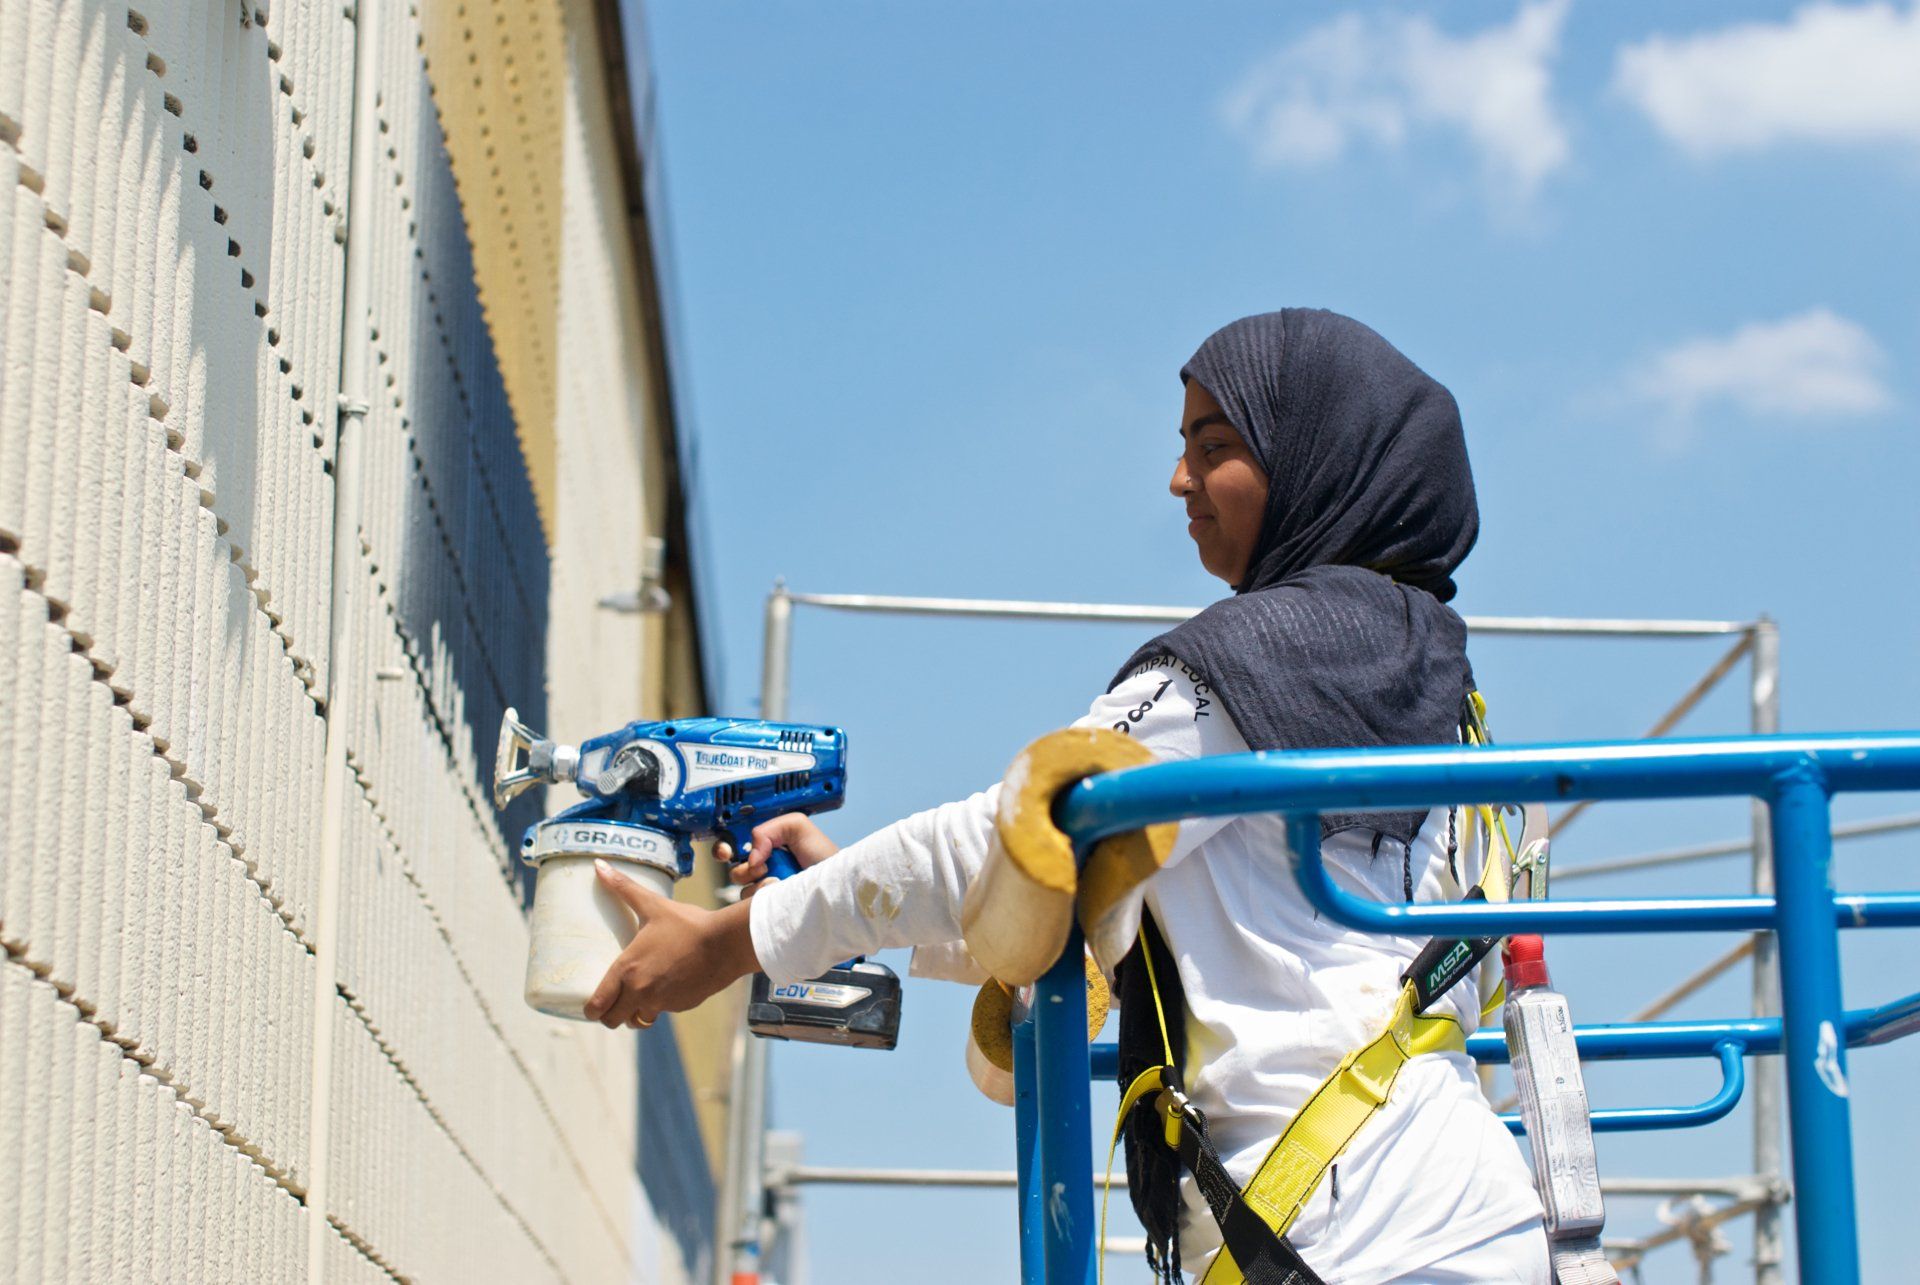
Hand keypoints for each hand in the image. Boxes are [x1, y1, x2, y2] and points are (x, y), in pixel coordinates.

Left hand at [584, 859, 760, 1029]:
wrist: (726, 943)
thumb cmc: (688, 923)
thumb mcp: (653, 905)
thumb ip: (623, 888)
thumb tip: (599, 865)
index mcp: (627, 970)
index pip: (597, 1006)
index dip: (591, 1009)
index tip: (592, 1004)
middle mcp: (640, 992)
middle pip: (613, 1021)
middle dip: (611, 1014)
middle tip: (614, 1001)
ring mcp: (662, 1002)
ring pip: (639, 1019)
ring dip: (636, 1011)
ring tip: (640, 995)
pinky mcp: (681, 1006)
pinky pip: (664, 1011)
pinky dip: (662, 1003)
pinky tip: (669, 985)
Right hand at [714, 812, 839, 897]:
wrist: (836, 887)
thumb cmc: (824, 858)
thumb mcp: (799, 828)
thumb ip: (769, 829)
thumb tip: (751, 856)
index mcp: (767, 847)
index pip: (735, 846)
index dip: (724, 848)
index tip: (726, 852)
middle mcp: (764, 869)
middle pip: (733, 869)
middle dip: (743, 869)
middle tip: (760, 869)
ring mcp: (765, 891)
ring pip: (741, 890)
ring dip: (758, 884)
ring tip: (781, 881)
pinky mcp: (769, 910)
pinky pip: (752, 907)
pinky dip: (764, 897)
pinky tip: (781, 893)